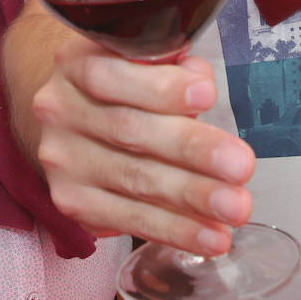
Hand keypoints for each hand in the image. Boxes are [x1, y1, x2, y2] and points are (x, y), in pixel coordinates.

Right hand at [32, 34, 256, 255]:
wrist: (75, 124)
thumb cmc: (123, 89)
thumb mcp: (138, 63)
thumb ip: (170, 69)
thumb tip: (201, 87)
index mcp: (76, 64)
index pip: (112, 75)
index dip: (161, 88)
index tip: (207, 96)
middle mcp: (60, 110)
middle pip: (130, 131)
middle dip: (192, 149)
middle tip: (239, 165)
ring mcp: (63, 160)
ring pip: (134, 180)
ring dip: (192, 197)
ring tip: (235, 206)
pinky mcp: (73, 202)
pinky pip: (130, 219)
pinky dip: (176, 230)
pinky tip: (210, 236)